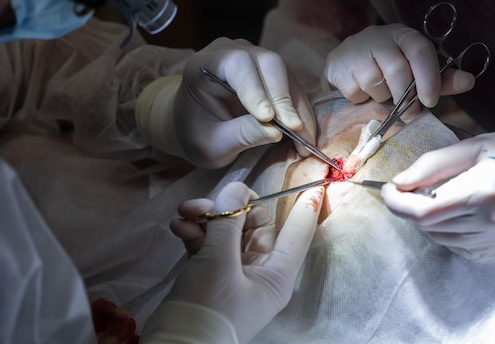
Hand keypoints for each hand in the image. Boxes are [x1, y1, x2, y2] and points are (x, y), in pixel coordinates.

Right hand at [167, 181, 323, 342]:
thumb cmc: (209, 309)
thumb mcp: (218, 261)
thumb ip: (227, 221)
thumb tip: (235, 190)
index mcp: (276, 273)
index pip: (298, 234)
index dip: (306, 208)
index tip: (316, 186)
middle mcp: (259, 271)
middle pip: (253, 225)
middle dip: (226, 210)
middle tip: (200, 205)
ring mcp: (234, 273)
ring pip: (226, 232)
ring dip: (205, 219)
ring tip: (183, 215)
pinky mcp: (210, 275)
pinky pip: (208, 244)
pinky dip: (194, 233)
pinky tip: (178, 228)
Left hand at [174, 37, 315, 167]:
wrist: (196, 126)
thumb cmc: (197, 134)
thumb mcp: (212, 144)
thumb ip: (240, 135)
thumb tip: (275, 132)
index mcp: (204, 65)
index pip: (237, 65)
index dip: (255, 90)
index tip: (268, 118)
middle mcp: (232, 52)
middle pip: (269, 63)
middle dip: (283, 99)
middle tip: (295, 130)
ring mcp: (254, 58)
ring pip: (286, 75)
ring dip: (298, 108)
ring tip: (305, 140)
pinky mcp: (270, 71)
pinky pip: (291, 86)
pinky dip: (300, 110)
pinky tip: (306, 133)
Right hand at [324, 24, 474, 116]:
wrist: (347, 64)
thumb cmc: (388, 71)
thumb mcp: (416, 73)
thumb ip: (441, 80)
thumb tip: (468, 81)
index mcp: (403, 35)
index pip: (420, 50)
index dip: (428, 78)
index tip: (430, 101)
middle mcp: (377, 36)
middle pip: (396, 69)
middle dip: (404, 96)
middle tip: (408, 113)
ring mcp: (353, 49)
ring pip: (374, 82)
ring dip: (380, 97)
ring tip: (380, 96)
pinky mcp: (335, 64)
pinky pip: (354, 91)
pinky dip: (361, 99)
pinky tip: (362, 93)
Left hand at [381, 131, 494, 258]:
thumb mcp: (470, 148)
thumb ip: (431, 166)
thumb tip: (398, 182)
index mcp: (483, 193)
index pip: (424, 211)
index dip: (397, 203)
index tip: (386, 189)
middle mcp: (492, 224)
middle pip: (427, 226)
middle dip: (410, 207)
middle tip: (413, 188)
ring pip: (438, 238)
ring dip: (428, 219)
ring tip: (442, 196)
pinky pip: (455, 246)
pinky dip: (445, 230)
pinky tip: (457, 212)